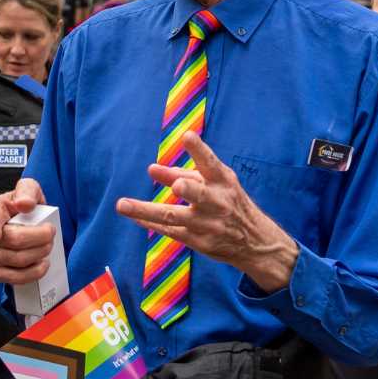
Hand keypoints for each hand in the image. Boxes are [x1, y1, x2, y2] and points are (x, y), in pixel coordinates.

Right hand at [0, 178, 54, 282]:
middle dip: (39, 238)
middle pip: (14, 240)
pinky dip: (33, 273)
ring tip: (48, 247)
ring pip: (17, 260)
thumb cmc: (23, 206)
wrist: (24, 224)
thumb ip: (27, 191)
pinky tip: (41, 264)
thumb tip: (24, 204)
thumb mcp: (28, 189)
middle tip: (51, 234)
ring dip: (39, 255)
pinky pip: (14, 278)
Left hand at [116, 133, 297, 291]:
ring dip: (146, 210)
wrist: (255, 242)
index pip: (211, 163)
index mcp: (224, 181)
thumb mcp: (219, 183)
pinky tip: (131, 215)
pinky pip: (168, 230)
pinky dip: (148, 222)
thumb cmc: (231, 203)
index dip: (199, 150)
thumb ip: (189, 174)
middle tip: (176, 185)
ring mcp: (206, 224)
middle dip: (188, 188)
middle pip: (199, 194)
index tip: (187, 136)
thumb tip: (154, 170)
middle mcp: (217, 202)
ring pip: (173, 216)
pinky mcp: (197, 241)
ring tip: (122, 204)